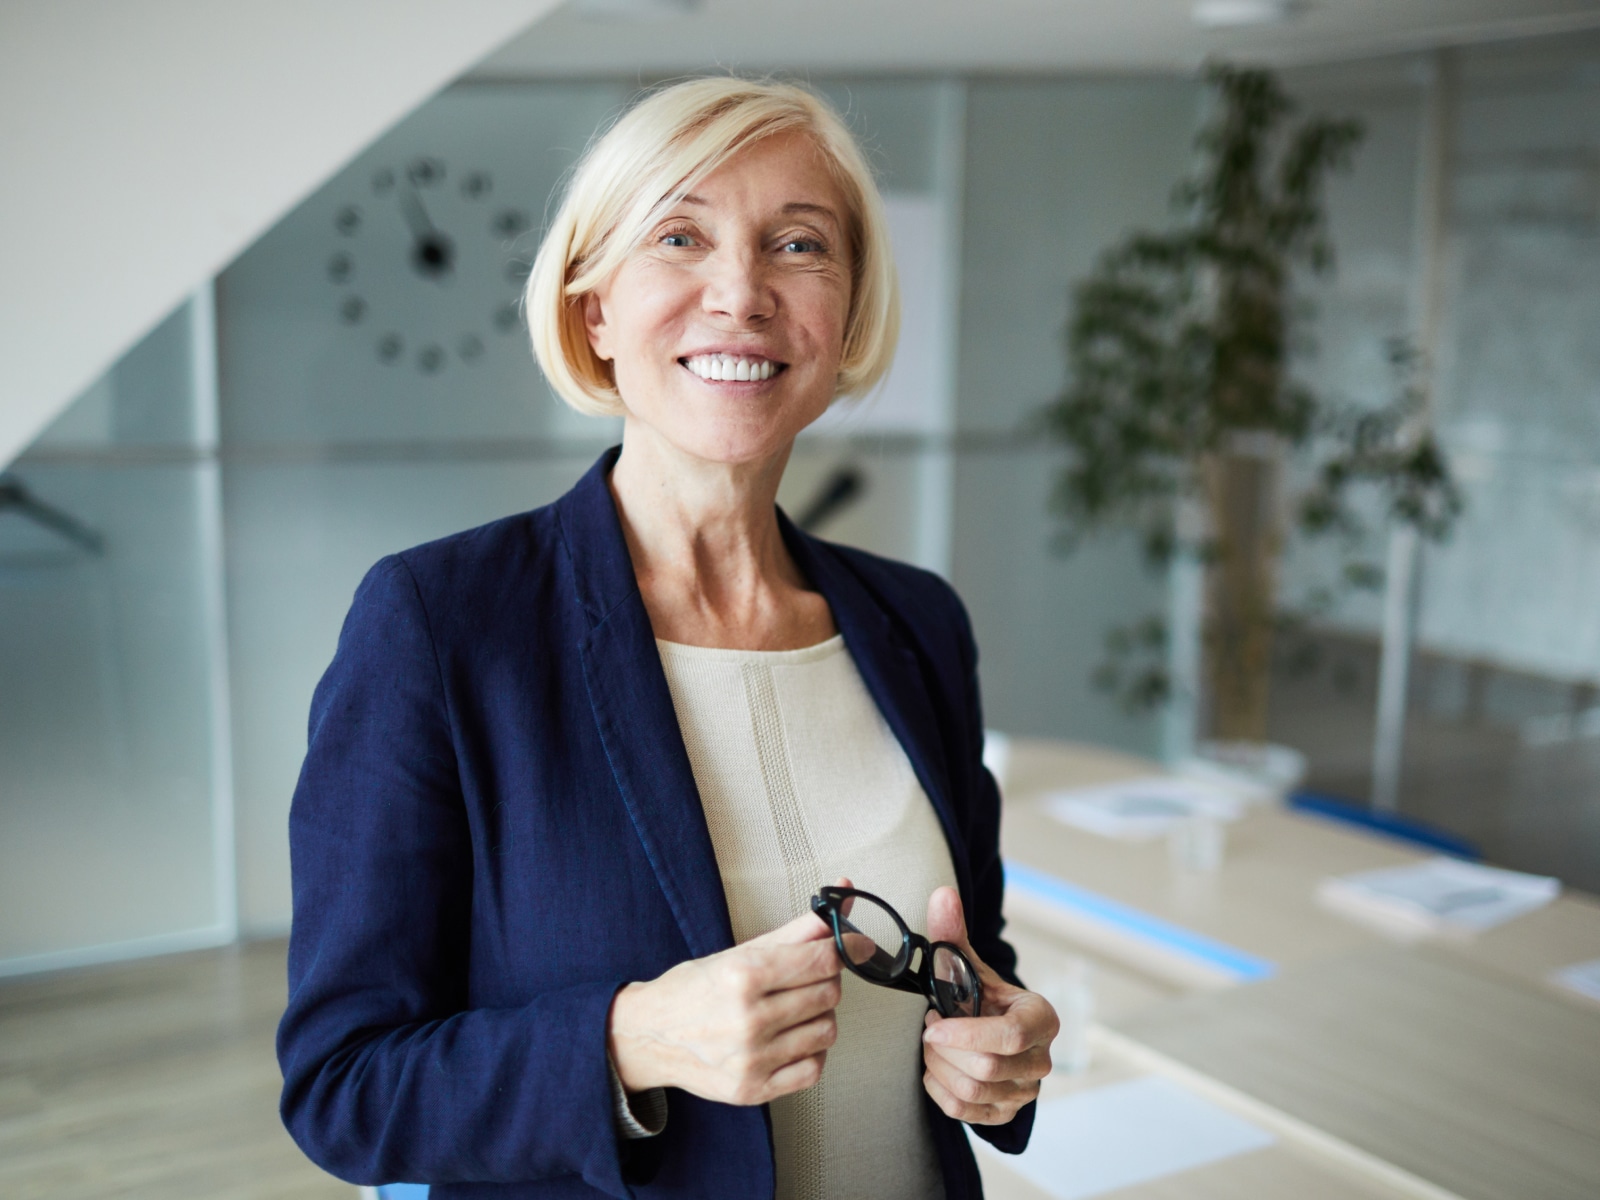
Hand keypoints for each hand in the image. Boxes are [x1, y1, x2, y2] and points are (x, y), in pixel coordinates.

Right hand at [607, 895, 844, 1106]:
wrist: (649, 1036)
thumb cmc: (694, 989)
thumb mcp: (740, 951)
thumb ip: (798, 928)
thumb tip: (843, 895)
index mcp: (743, 975)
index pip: (822, 960)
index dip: (843, 950)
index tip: (849, 946)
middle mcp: (748, 1019)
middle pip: (829, 995)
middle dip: (825, 981)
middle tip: (804, 979)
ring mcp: (751, 1059)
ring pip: (827, 1031)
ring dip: (819, 1016)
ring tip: (793, 1009)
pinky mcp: (752, 1089)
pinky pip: (813, 1069)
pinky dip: (811, 1051)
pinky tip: (791, 1038)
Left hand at [921, 886, 1056, 1124]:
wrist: (996, 1033)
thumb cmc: (984, 998)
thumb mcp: (970, 967)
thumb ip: (953, 934)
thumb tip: (942, 893)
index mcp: (1041, 1019)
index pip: (1010, 1036)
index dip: (965, 1033)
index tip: (932, 1020)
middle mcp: (1040, 1059)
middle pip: (986, 1068)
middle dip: (943, 1048)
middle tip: (929, 1027)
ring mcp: (1026, 1091)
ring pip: (973, 1091)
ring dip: (938, 1066)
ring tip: (931, 1043)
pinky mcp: (1006, 1113)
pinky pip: (965, 1112)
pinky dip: (939, 1090)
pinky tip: (934, 1067)